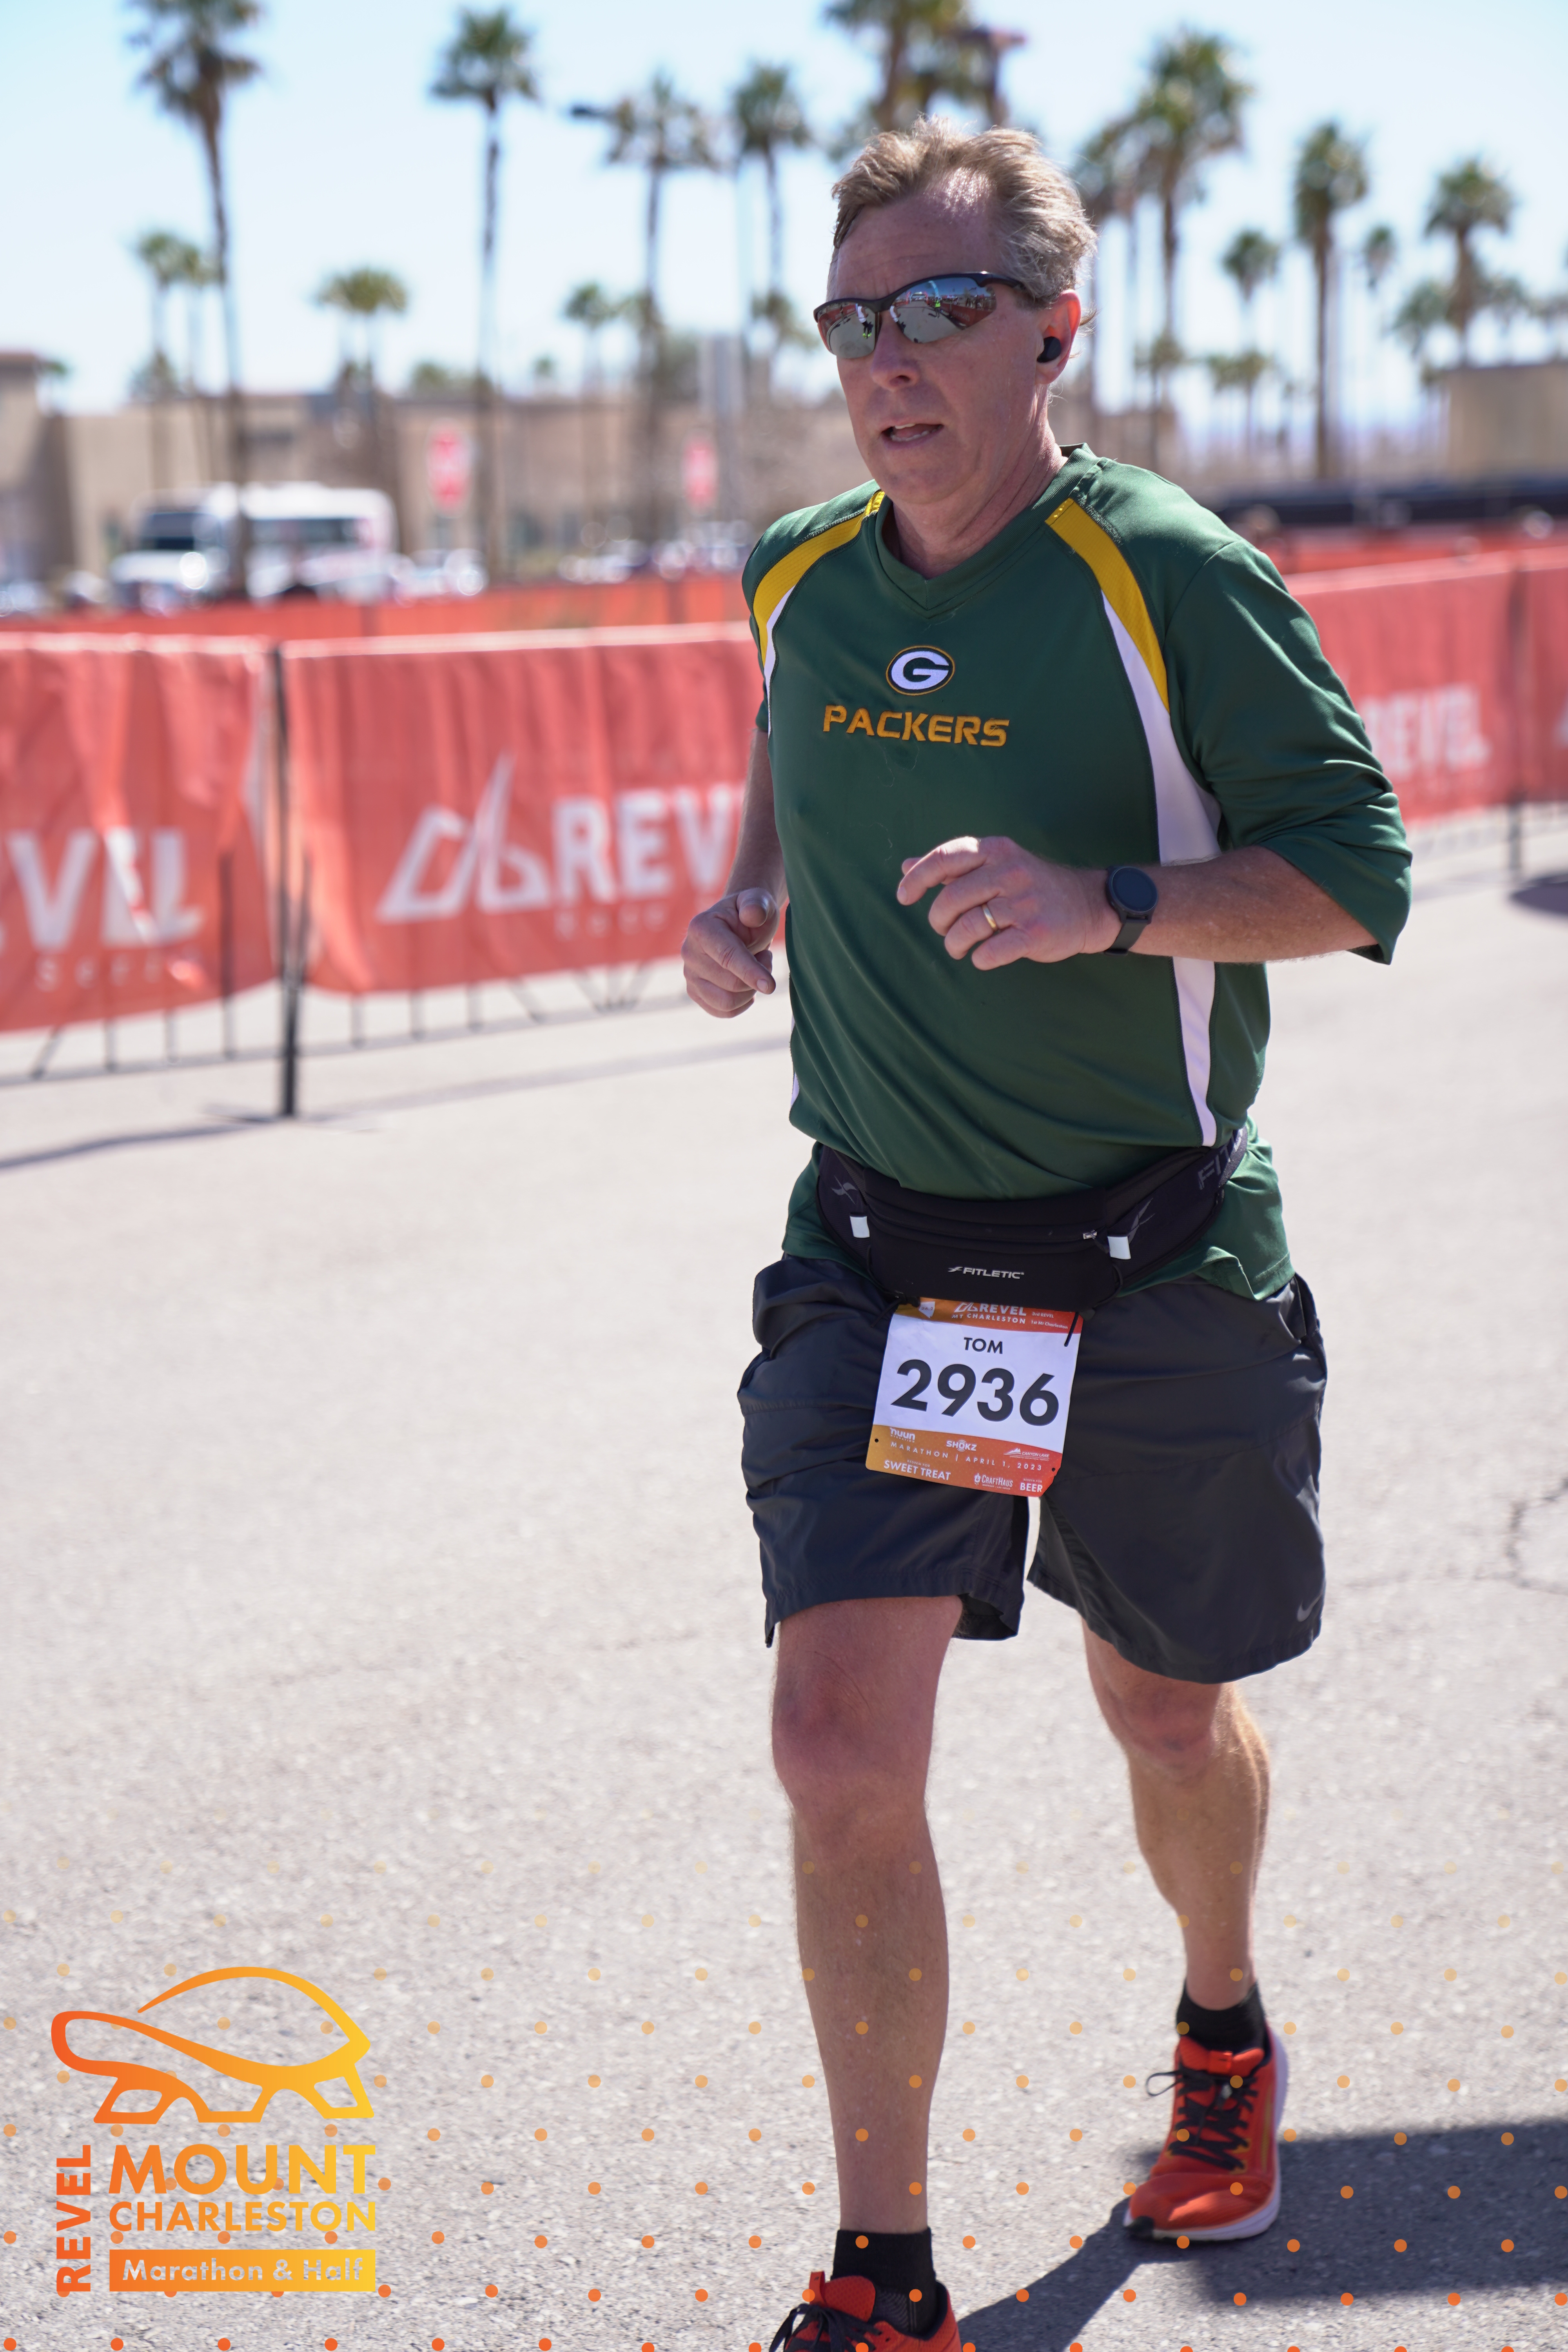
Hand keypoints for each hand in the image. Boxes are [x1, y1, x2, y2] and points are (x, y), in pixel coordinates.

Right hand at [682, 887, 780, 1017]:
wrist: (739, 926)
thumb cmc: (752, 914)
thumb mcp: (759, 902)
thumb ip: (757, 904)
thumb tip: (751, 916)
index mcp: (701, 928)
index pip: (727, 957)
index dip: (751, 972)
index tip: (771, 985)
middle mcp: (689, 952)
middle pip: (731, 984)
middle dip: (757, 975)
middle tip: (765, 956)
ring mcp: (689, 975)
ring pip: (727, 1002)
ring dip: (751, 990)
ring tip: (755, 968)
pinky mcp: (695, 992)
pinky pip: (723, 1011)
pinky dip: (742, 1003)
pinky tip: (747, 985)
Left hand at [896, 835, 1114, 965]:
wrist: (1088, 905)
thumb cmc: (1032, 886)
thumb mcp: (996, 864)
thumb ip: (952, 867)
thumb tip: (905, 866)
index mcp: (997, 850)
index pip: (945, 858)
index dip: (917, 878)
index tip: (903, 897)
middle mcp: (1010, 872)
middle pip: (951, 899)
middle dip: (938, 920)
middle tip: (944, 929)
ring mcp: (1024, 903)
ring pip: (966, 928)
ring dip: (954, 944)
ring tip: (959, 947)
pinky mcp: (1035, 933)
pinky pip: (989, 952)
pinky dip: (979, 959)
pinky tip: (983, 956)